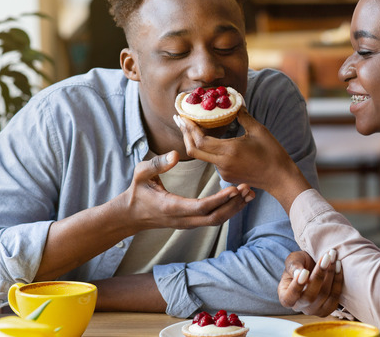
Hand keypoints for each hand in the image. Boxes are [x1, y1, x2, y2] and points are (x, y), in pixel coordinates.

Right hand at [114, 150, 253, 230]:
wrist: (131, 215)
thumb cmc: (137, 192)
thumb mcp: (141, 174)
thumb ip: (157, 164)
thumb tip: (175, 154)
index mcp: (172, 207)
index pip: (201, 207)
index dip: (220, 199)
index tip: (234, 188)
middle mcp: (183, 219)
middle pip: (215, 217)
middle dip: (233, 205)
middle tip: (247, 189)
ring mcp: (188, 223)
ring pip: (216, 220)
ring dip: (234, 208)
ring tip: (248, 194)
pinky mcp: (191, 222)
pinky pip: (213, 218)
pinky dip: (227, 210)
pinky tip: (238, 199)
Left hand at [173, 108, 310, 210]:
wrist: (280, 178)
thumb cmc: (272, 153)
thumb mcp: (259, 130)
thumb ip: (243, 115)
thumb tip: (234, 101)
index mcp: (229, 151)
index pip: (200, 141)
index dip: (189, 128)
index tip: (183, 115)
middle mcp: (222, 164)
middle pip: (193, 151)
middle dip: (184, 134)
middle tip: (179, 119)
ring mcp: (223, 172)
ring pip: (202, 156)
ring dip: (194, 141)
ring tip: (191, 125)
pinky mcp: (226, 176)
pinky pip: (212, 160)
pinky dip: (206, 148)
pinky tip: (208, 138)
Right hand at [278, 250, 342, 316]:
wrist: (313, 266)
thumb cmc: (299, 263)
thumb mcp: (292, 260)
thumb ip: (293, 266)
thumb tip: (298, 273)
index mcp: (285, 297)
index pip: (288, 298)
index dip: (296, 287)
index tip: (305, 271)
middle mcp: (299, 307)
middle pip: (309, 297)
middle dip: (319, 275)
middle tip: (326, 257)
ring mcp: (315, 310)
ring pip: (324, 295)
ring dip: (331, 274)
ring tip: (333, 257)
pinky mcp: (328, 308)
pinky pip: (335, 296)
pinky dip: (338, 280)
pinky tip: (338, 266)